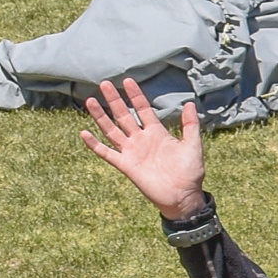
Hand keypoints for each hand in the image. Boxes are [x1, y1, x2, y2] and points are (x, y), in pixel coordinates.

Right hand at [80, 76, 206, 220]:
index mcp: (157, 133)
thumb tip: (190, 103)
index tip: (127, 81)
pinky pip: (107, 153)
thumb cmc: (190, 172)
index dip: (135, 96)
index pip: (143, 109)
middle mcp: (141, 139)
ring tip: (90, 101)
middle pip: (124, 116)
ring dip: (101, 117)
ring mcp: (131, 151)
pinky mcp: (125, 165)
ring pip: (112, 130)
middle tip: (105, 83)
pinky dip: (95, 144)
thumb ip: (190, 125)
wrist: (182, 196)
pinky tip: (84, 133)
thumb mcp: (192, 145)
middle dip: (115, 100)